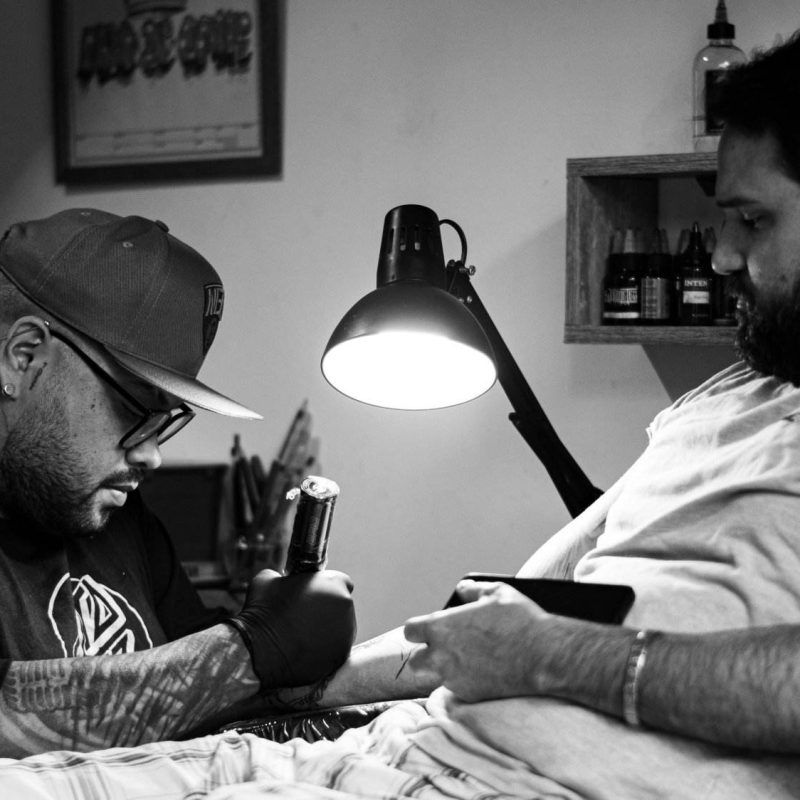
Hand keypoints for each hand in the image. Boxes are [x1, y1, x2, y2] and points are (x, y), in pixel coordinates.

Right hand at [227, 569, 355, 689]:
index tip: (313, 596)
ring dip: (326, 631)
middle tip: (303, 617)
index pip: (341, 582)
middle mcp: (345, 608)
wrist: (257, 650)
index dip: (326, 588)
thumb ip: (284, 576)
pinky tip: (303, 650)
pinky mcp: (339, 658)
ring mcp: (345, 635)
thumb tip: (280, 580)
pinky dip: (322, 650)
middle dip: (326, 610)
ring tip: (301, 636)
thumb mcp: (268, 579)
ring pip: (340, 630)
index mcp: (334, 584)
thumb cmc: (262, 611)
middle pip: (341, 607)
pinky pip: (334, 650)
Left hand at [403, 579, 553, 701]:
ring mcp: (455, 679)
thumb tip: (462, 589)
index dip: (419, 629)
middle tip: (445, 649)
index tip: (429, 629)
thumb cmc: (519, 620)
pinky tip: (484, 672)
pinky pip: (459, 689)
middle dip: (426, 655)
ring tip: (470, 660)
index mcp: (442, 628)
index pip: (410, 631)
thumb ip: (473, 590)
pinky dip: (466, 682)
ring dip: (447, 670)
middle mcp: (442, 656)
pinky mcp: (470, 695)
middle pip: (415, 661)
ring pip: (438, 677)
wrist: (544, 655)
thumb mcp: (496, 592)